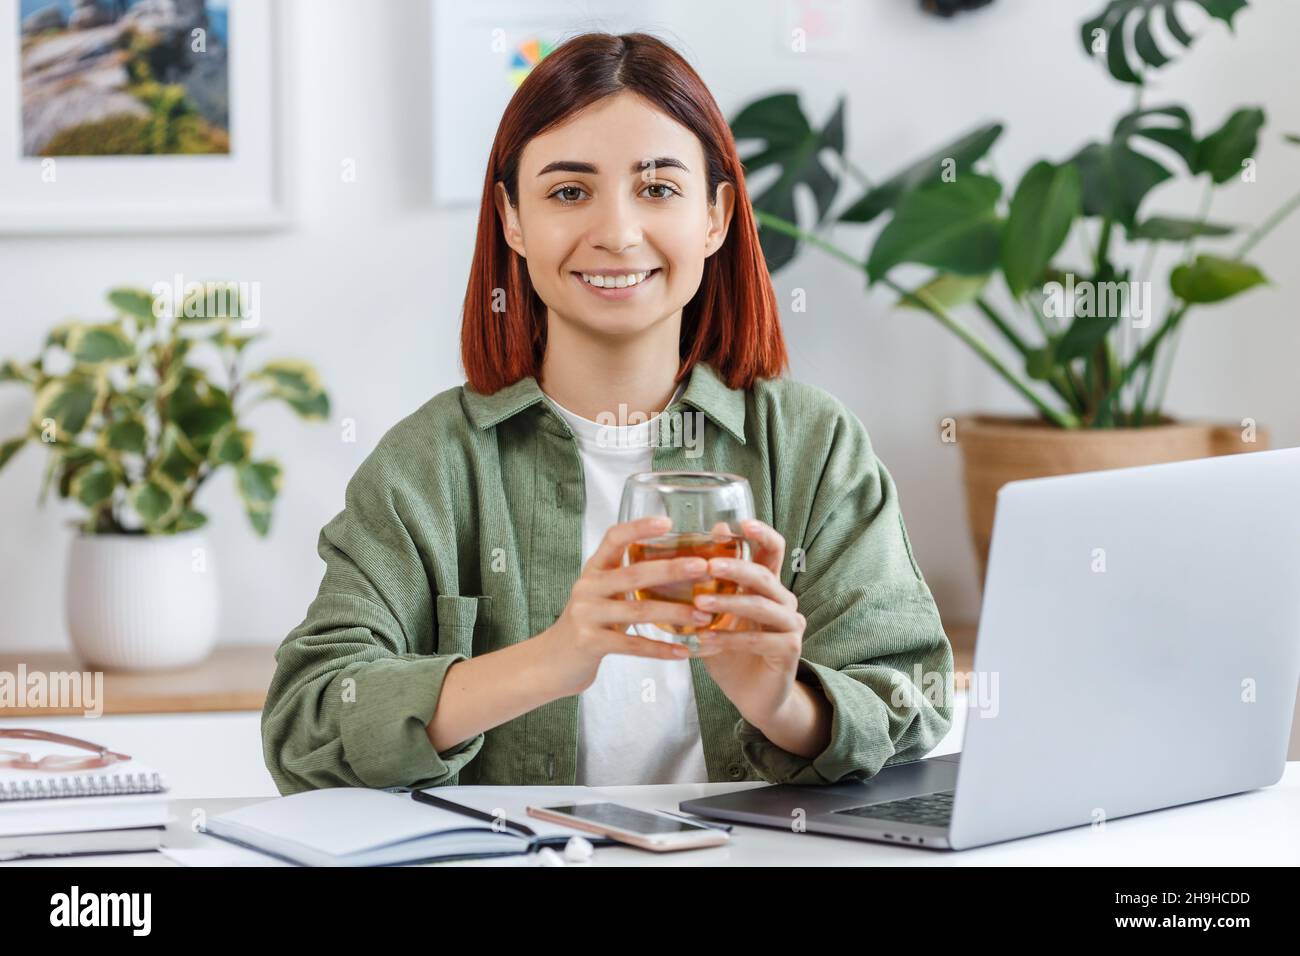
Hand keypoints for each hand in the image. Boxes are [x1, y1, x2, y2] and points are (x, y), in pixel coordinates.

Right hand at [538, 515, 714, 695]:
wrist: (552, 662)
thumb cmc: (588, 624)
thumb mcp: (602, 595)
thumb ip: (627, 580)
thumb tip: (679, 567)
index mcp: (593, 570)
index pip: (614, 538)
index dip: (639, 527)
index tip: (668, 522)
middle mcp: (587, 588)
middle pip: (634, 574)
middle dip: (672, 569)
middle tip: (703, 567)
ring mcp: (586, 615)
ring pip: (638, 611)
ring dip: (675, 613)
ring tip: (704, 616)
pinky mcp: (590, 643)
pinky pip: (632, 645)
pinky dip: (661, 649)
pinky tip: (683, 651)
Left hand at [694, 518, 806, 724]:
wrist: (752, 696)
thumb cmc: (730, 650)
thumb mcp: (715, 615)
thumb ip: (708, 584)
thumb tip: (686, 551)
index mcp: (768, 585)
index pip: (773, 550)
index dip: (762, 534)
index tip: (742, 523)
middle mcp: (784, 601)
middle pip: (765, 576)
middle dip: (737, 568)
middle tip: (709, 565)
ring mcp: (791, 626)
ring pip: (762, 606)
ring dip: (730, 602)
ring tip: (700, 602)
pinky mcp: (790, 650)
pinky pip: (759, 640)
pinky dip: (729, 639)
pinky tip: (704, 640)